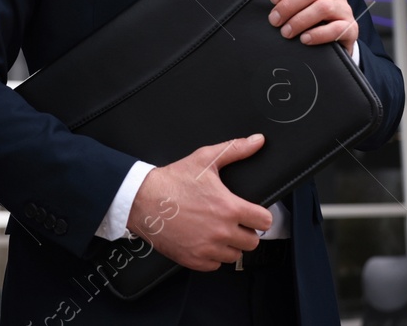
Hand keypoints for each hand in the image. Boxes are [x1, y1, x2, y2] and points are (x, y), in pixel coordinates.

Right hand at [127, 135, 271, 269]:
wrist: (142, 200)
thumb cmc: (173, 181)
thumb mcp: (206, 159)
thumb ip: (236, 149)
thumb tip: (257, 140)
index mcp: (229, 208)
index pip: (264, 221)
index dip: (261, 215)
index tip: (254, 213)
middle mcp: (221, 231)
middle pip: (252, 242)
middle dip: (247, 231)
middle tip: (236, 222)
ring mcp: (206, 248)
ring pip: (235, 256)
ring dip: (231, 245)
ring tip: (221, 232)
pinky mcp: (192, 259)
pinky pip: (215, 265)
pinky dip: (214, 256)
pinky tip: (207, 242)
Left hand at [268, 0, 358, 49]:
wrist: (338, 41)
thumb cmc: (313, 21)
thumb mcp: (303, 5)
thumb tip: (270, 3)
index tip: (273, 0)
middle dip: (288, 6)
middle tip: (274, 21)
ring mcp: (344, 9)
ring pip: (322, 7)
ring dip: (300, 20)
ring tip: (286, 32)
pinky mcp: (351, 28)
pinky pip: (336, 28)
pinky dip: (317, 34)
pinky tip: (305, 40)